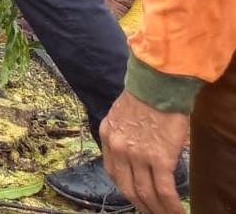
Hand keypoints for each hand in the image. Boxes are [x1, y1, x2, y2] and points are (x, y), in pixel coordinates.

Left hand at [99, 94, 188, 213]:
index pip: (113, 172)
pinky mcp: (159, 158)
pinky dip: (170, 205)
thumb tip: (133, 147)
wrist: (158, 84)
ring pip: (146, 193)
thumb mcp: (121, 113)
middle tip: (151, 213)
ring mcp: (138, 156)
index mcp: (108, 137)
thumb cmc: (146, 94)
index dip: (126, 188)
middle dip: (140, 205)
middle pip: (128, 188)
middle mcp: (119, 149)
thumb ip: (122, 132)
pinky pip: (164, 189)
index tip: (136, 197)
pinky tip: (177, 212)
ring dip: (157, 209)